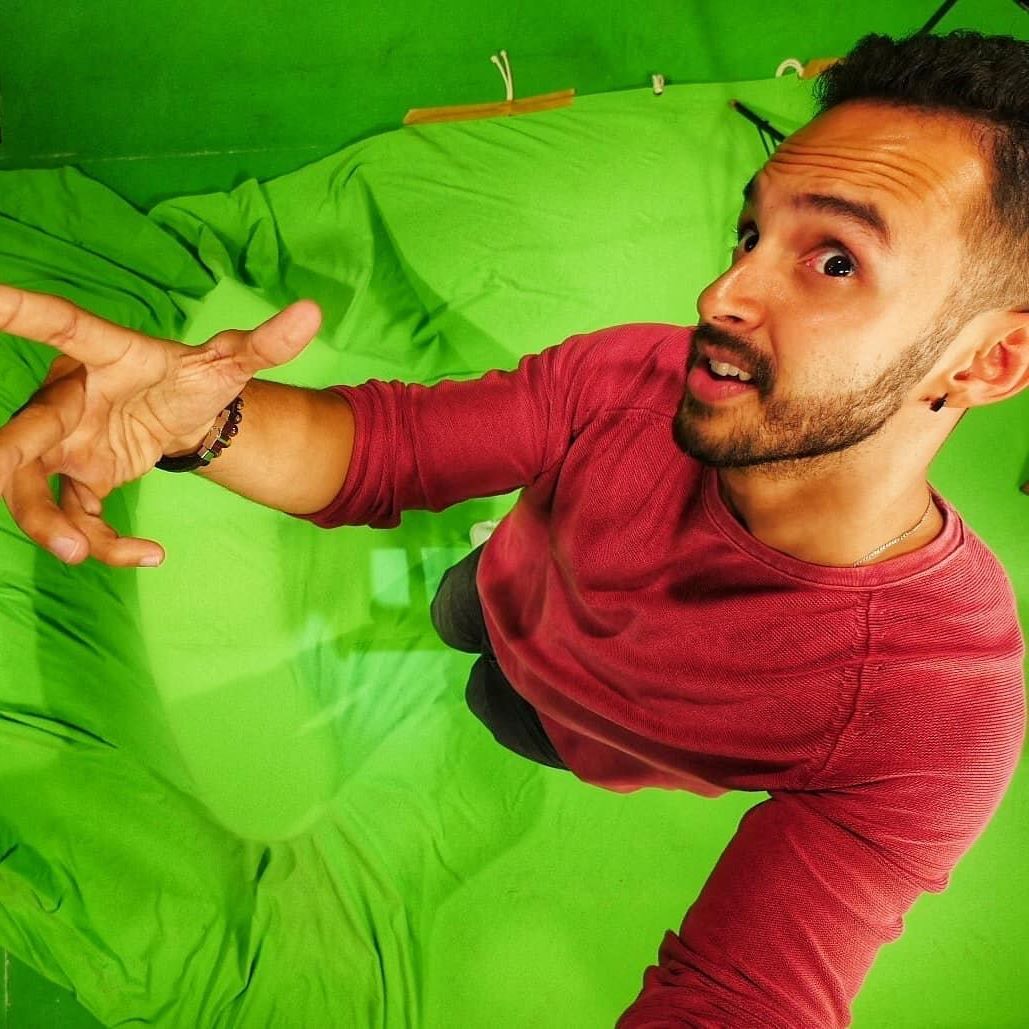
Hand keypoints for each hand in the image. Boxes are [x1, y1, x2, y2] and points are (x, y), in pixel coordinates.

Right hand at [0, 285, 321, 566]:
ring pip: (31, 484)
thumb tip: (315, 313)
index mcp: (105, 355)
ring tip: (81, 553)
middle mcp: (71, 398)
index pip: (61, 325)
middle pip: (24, 429)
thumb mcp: (232, 363)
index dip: (20, 310)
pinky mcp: (80, 481)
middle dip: (7, 458)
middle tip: (0, 479)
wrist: (188, 417)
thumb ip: (266, 344)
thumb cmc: (195, 378)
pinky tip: (151, 556)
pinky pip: (76, 518)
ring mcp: (67, 443)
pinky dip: (104, 544)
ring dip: (44, 521)